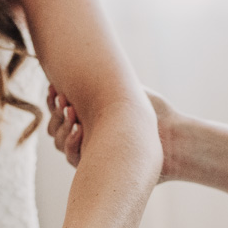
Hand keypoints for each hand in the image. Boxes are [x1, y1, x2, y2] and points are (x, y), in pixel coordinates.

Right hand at [45, 85, 181, 181]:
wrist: (174, 139)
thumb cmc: (157, 112)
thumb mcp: (130, 89)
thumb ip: (106, 80)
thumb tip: (86, 60)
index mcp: (91, 115)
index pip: (60, 108)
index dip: (53, 98)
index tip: (54, 86)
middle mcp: (87, 134)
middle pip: (54, 125)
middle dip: (55, 110)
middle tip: (61, 96)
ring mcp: (89, 151)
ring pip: (59, 141)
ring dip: (61, 125)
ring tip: (70, 110)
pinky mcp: (94, 167)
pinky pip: (73, 157)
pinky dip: (71, 144)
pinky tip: (79, 130)